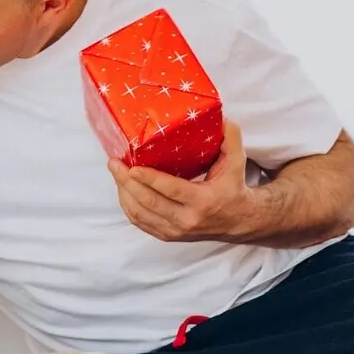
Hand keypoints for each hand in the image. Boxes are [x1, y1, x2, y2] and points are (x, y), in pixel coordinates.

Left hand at [108, 118, 259, 242]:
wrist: (238, 222)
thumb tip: (221, 117)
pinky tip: (122, 188)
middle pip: (149, 202)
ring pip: (139, 214)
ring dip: (123, 192)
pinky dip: (127, 204)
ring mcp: (176, 231)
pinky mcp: (167, 235)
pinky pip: (139, 222)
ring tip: (116, 172)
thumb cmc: (233, 188)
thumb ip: (230, 138)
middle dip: (126, 182)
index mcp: (204, 201)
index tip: (132, 167)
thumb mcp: (236, 162)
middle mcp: (188, 219)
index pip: (171, 190)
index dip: (149, 179)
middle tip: (114, 163)